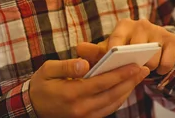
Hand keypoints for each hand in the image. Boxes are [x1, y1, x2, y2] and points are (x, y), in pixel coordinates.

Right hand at [29, 58, 149, 117]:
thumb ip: (66, 65)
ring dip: (128, 90)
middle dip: (130, 81)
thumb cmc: (41, 85)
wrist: (31, 107)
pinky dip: (119, 99)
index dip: (120, 74)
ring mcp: (85, 117)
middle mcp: (81, 108)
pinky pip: (108, 110)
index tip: (135, 65)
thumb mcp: (47, 70)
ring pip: (113, 104)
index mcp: (71, 93)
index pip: (102, 83)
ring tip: (139, 77)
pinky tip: (126, 88)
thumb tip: (84, 63)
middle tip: (143, 69)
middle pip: (112, 94)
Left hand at [77, 18, 174, 75]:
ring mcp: (158, 31)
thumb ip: (95, 51)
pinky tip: (158, 68)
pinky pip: (166, 63)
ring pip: (151, 59)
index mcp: (124, 25)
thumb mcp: (111, 49)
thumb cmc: (127, 49)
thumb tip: (78, 48)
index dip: (114, 52)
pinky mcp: (173, 40)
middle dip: (132, 64)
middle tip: (131, 67)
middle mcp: (142, 24)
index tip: (112, 62)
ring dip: (148, 68)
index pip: (116, 39)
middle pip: (135, 50)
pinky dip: (162, 70)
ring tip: (145, 67)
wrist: (155, 46)